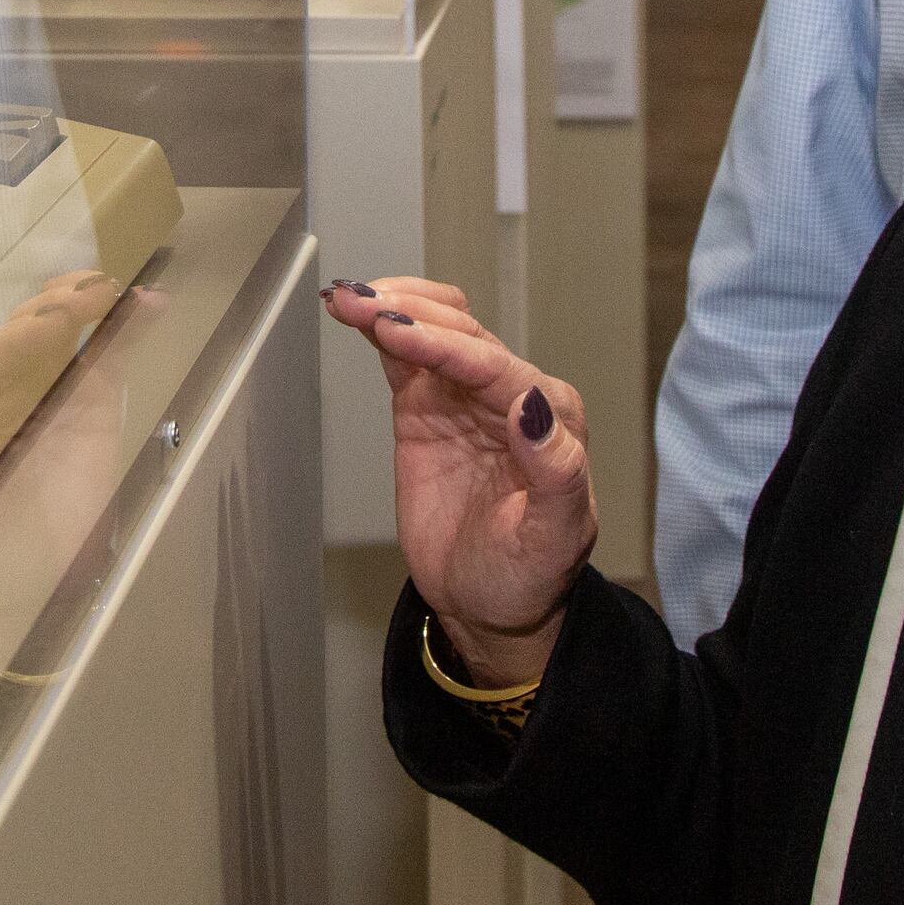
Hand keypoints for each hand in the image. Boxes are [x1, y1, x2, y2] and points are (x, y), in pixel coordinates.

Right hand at [321, 279, 593, 682]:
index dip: (442, 343)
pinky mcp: (427, 409)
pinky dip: (378, 330)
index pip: (493, 365)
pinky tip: (351, 312)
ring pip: (433, 330)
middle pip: (460, 332)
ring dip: (393, 307)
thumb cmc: (529, 574)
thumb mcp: (554, 537)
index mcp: (551, 416)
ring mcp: (465, 398)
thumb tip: (534, 405)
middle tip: (359, 303)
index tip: (396, 329)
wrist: (487, 606)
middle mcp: (511, 395)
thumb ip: (555, 470)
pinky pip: (404, 358)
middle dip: (411, 313)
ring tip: (348, 298)